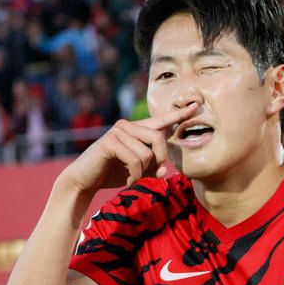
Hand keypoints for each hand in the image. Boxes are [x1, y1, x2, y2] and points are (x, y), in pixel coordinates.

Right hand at [58, 103, 199, 193]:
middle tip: (152, 173)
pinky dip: (136, 176)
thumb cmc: (113, 172)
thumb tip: (165, 169)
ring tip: (133, 175)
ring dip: (144, 171)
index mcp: (137, 129)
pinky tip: (128, 179)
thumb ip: (154, 166)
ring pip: (147, 153)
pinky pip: (136, 161)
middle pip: (159, 138)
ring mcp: (118, 131)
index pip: (162, 120)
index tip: (197, 105)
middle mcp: (128, 125)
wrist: (86, 179)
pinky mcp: (110, 142)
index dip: (180, 114)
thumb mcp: (139, 170)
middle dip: (160, 159)